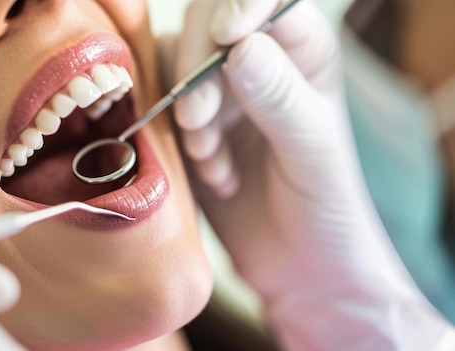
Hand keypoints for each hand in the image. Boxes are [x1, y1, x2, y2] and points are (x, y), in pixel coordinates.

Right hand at [171, 0, 453, 348]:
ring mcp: (224, 96)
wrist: (298, 266)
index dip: (240, 7)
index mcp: (304, 56)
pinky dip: (179, 141)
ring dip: (186, 111)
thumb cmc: (325, 209)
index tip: (225, 37)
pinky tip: (216, 175)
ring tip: (211, 157)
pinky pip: (164, 109)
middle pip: (207, 27)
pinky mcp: (194, 129)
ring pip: (177, 67)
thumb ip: (282, 100)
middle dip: (196, 69)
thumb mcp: (314, 154)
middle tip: (200, 120)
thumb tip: (241, 49)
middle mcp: (261, 67)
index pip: (267, 3)